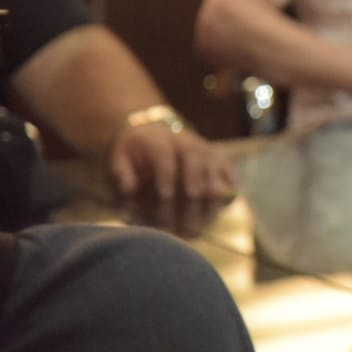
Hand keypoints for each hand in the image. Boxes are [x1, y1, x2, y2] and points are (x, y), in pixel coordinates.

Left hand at [110, 123, 236, 236]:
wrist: (154, 131)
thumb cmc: (135, 152)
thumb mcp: (120, 158)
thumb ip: (122, 173)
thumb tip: (129, 189)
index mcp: (160, 142)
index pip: (166, 158)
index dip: (167, 177)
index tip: (165, 197)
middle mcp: (187, 143)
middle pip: (195, 163)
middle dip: (192, 191)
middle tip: (187, 215)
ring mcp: (205, 149)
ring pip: (214, 168)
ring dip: (211, 195)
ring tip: (206, 220)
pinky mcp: (217, 156)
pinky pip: (229, 169)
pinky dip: (230, 185)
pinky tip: (223, 206)